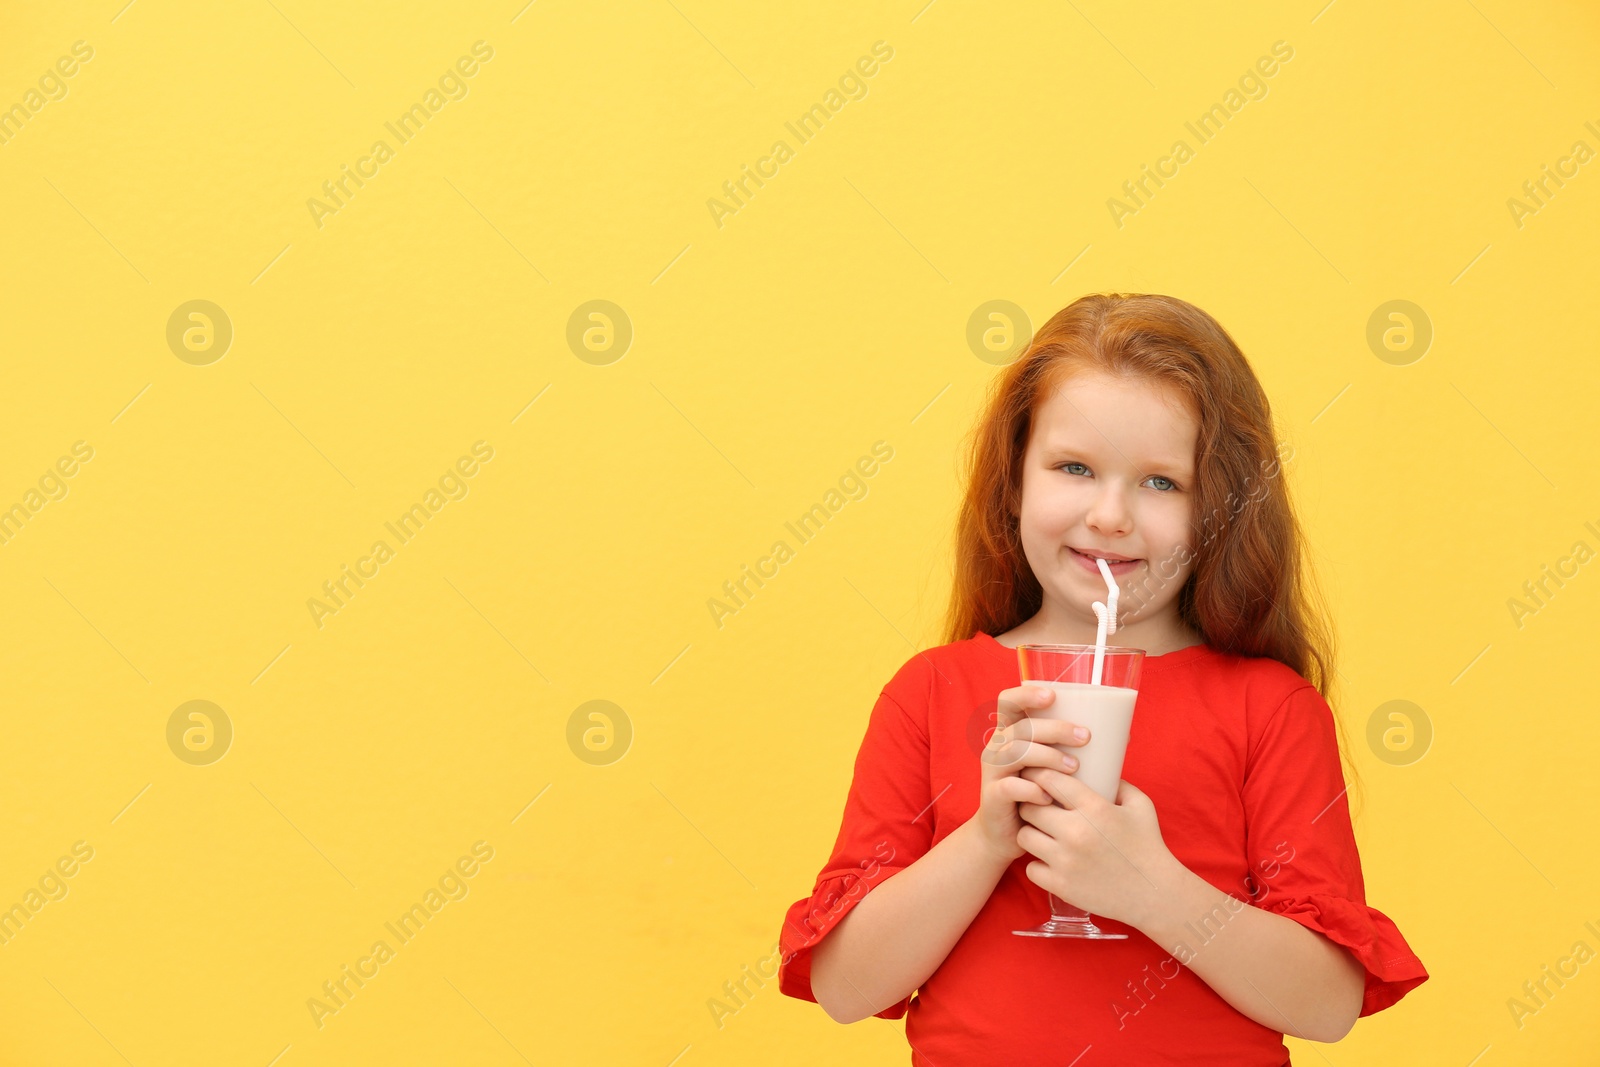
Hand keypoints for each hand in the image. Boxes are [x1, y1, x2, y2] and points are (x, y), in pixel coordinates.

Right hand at [971, 685, 1092, 864]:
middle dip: (1055, 729)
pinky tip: (1048, 797)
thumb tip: (1123, 736)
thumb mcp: (1052, 765)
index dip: (1027, 694)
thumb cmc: (1038, 793)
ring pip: (1016, 752)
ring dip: (1048, 757)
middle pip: (1022, 727)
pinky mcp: (992, 796)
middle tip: (1085, 737)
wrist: (1007, 833)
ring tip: (1074, 768)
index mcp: (1011, 733)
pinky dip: (1032, 790)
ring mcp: (993, 771)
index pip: (1009, 701)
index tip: (1053, 696)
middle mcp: (998, 747)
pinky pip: (1011, 787)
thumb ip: (1074, 749)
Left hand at [1015, 771, 1179, 928]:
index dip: (1038, 775)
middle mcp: (1076, 832)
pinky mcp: (1061, 886)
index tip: (1037, 777)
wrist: (1155, 893)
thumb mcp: (1140, 805)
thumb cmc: (1148, 846)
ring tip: (1043, 835)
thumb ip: (1117, 783)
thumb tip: (1097, 768)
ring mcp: (1066, 861)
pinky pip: (1030, 868)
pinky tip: (1051, 862)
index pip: (1049, 780)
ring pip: (1024, 836)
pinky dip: (1038, 865)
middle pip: (1029, 807)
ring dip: (1032, 834)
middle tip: (1039, 808)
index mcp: (1094, 808)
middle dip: (1032, 805)